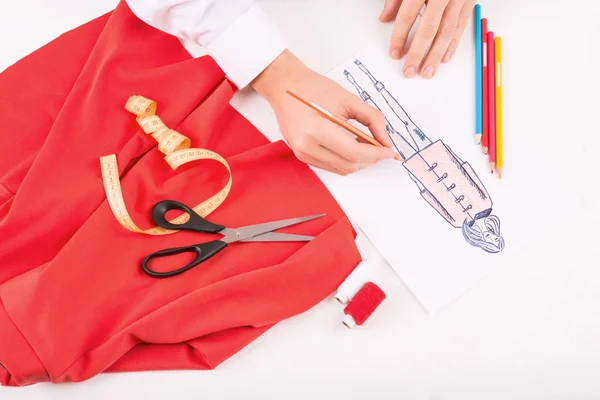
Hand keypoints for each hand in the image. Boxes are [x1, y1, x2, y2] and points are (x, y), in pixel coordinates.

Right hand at [251, 50, 396, 175]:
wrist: (285, 87)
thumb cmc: (313, 88)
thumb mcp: (348, 99)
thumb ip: (372, 119)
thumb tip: (386, 141)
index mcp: (317, 130)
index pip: (355, 152)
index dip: (377, 154)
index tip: (391, 151)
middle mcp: (307, 147)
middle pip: (350, 165)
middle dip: (371, 159)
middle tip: (383, 147)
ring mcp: (303, 154)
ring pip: (342, 169)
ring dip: (359, 161)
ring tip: (367, 145)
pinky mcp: (302, 156)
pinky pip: (331, 166)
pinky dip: (346, 160)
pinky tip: (352, 147)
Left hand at [380, 0, 474, 78]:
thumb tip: (384, 18)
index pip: (408, 15)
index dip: (400, 36)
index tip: (394, 53)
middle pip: (429, 28)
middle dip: (418, 52)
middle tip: (409, 71)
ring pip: (448, 31)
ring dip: (436, 55)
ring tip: (427, 72)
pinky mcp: (470, 0)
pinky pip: (462, 26)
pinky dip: (453, 44)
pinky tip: (444, 58)